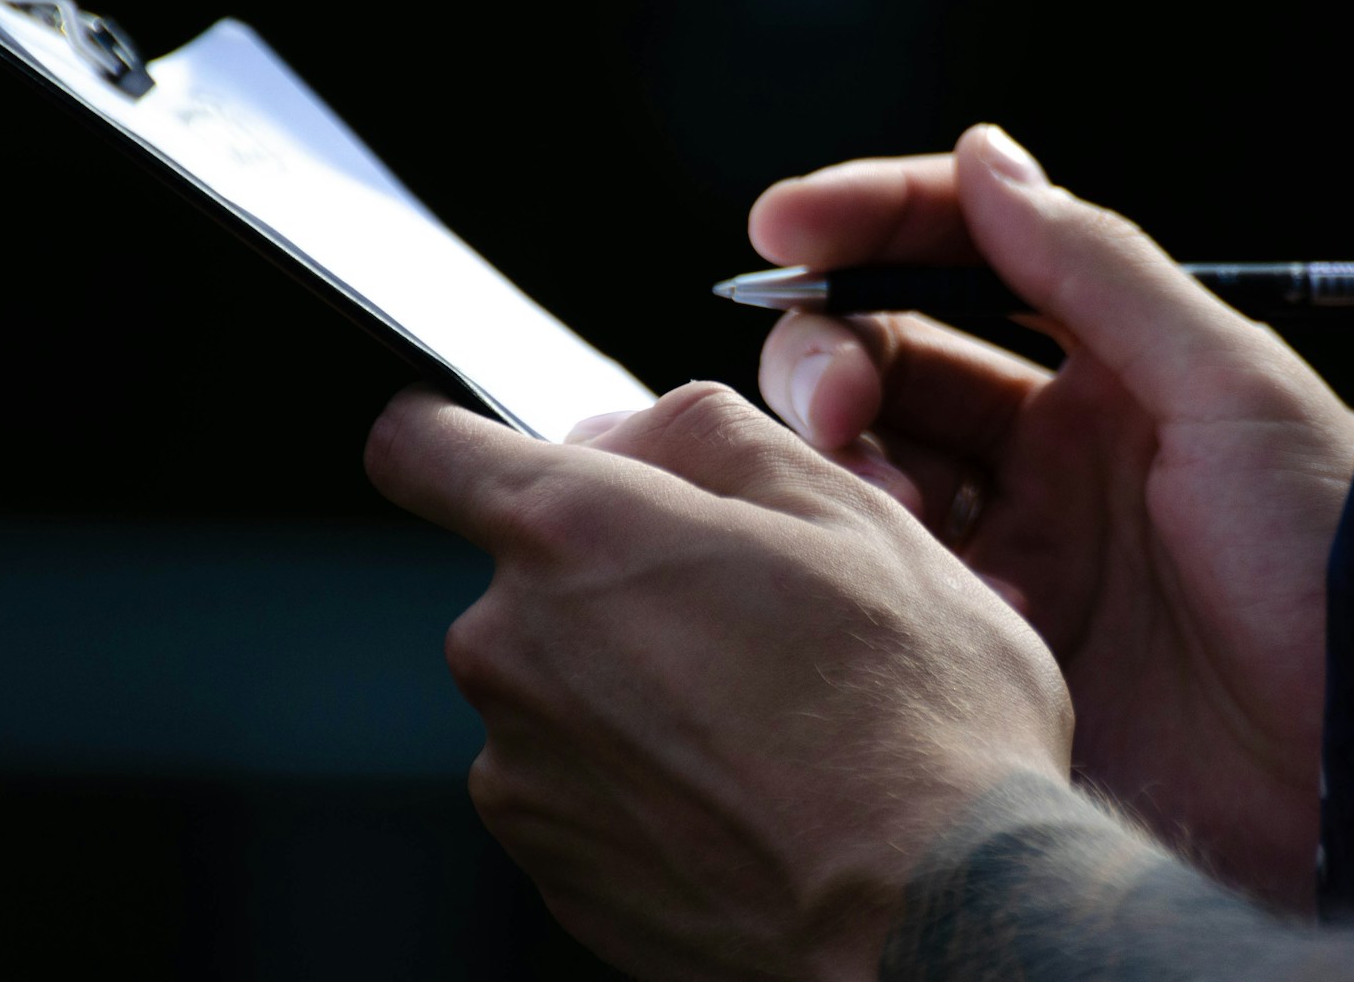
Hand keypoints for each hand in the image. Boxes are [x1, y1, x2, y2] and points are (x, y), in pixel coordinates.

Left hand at [365, 382, 1072, 978]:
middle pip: (527, 573)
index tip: (496, 458)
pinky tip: (744, 792)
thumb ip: (711, 433)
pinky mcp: (552, 865)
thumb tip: (628, 432)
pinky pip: (576, 779)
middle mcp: (513, 649)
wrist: (932, 921)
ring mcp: (521, 770)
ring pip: (559, 681)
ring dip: (635, 679)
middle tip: (753, 609)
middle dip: (619, 573)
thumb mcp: (850, 512)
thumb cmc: (913, 715)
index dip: (455, 439)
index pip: (421, 449)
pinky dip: (640, 774)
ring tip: (768, 719)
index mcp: (575, 534)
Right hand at [752, 126, 1353, 908]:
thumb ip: (1095, 271)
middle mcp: (1051, 448)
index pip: (961, 259)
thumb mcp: (1230, 391)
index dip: (868, 225)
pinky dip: (893, 576)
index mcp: (1111, 367)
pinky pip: (893, 583)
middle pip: (886, 359)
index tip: (785, 223)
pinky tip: (975, 613)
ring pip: (869, 467)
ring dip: (845, 468)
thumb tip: (983, 156)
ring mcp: (1017, 548)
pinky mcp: (994, 648)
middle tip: (832, 412)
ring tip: (887, 513)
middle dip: (829, 360)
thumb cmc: (1333, 561)